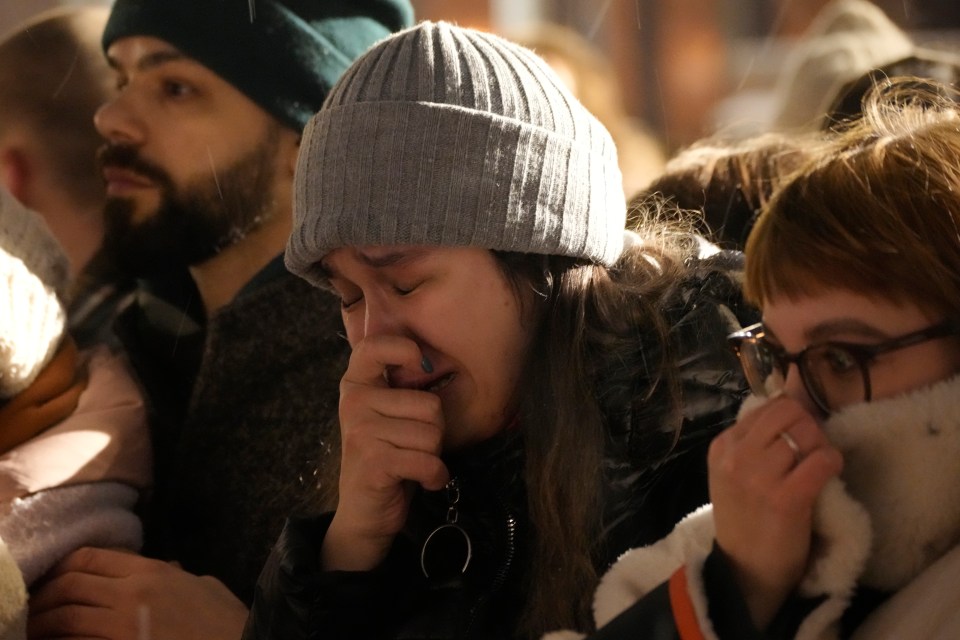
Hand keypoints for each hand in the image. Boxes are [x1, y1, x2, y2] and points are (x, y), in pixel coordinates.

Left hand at [28, 548, 247, 639]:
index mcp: (151, 572)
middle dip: (46, 597)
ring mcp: (123, 629)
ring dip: (46, 626)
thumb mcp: (206, 586)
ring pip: (65, 619)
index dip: (63, 567)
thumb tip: (170, 569)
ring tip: (40, 633)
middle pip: (69, 586)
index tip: (54, 578)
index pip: (89, 558)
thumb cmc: (228, 623)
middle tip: (38, 608)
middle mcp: (132, 595)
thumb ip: (180, 575)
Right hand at [323, 335, 448, 571]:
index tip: (421, 366)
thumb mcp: (387, 415)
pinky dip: (435, 477)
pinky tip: (424, 481)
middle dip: (435, 432)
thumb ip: (402, 388)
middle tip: (413, 447)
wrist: (364, 512)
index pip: (375, 346)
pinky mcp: (373, 462)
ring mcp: (361, 432)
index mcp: (356, 385)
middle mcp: (354, 402)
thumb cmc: (387, 457)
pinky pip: (428, 461)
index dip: (405, 349)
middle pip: (429, 404)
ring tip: (413, 463)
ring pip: (432, 434)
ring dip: (434, 456)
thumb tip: (432, 360)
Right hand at [708, 397, 842, 629]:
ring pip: (807, 432)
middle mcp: (736, 456)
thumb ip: (752, 441)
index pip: (766, 406)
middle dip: (808, 426)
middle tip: (811, 450)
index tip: (796, 440)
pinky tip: (827, 477)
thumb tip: (787, 400)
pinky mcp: (785, 499)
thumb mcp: (733, 474)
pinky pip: (822, 459)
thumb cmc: (745, 520)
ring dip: (821, 446)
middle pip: (787, 412)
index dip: (790, 418)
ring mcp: (758, 477)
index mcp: (722, 446)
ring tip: (816, 467)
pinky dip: (832, 463)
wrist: (745, 571)